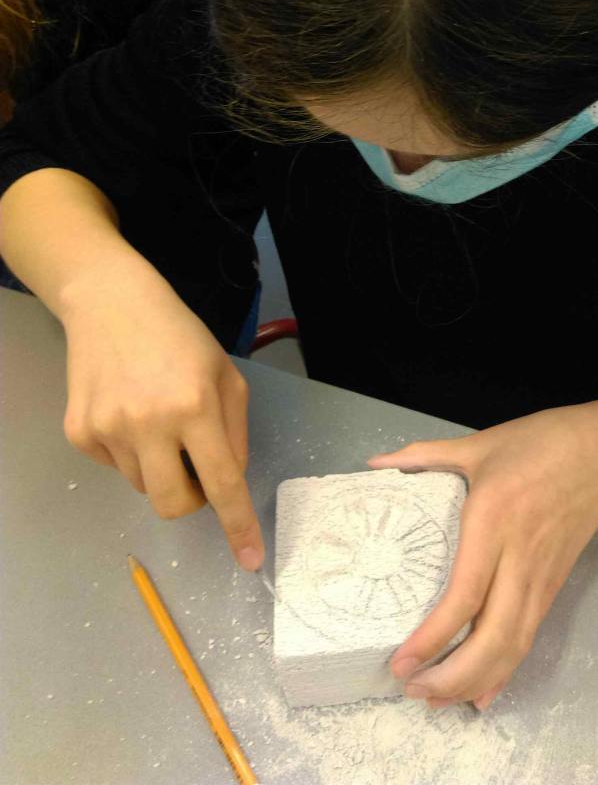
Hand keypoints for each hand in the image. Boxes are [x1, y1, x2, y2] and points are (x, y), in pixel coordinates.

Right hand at [60, 258, 263, 569]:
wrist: (111, 304)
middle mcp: (149, 423)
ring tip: (157, 418)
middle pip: (173, 504)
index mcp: (195, 407)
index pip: (222, 482)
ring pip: (144, 486)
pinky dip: (129, 451)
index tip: (250, 559)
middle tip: (194, 464)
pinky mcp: (79, 432)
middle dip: (190, 498)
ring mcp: (108, 430)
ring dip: (159, 467)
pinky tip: (128, 411)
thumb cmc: (180, 338)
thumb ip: (234, 432)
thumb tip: (227, 484)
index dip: (238, 525)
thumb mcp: (225, 375)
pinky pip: (114, 467)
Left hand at [367, 398, 597, 709]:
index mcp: (494, 520)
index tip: (401, 661)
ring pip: (513, 646)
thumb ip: (424, 455)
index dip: (433, 638)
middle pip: (492, 637)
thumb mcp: (479, 444)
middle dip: (451, 676)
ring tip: (434, 698)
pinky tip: (480, 693)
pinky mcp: (554, 586)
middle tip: (410, 689)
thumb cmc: (539, 443)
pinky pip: (528, 638)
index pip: (465, 595)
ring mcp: (541, 577)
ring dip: (475, 682)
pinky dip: (504, 671)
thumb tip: (375, 464)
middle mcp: (519, 558)